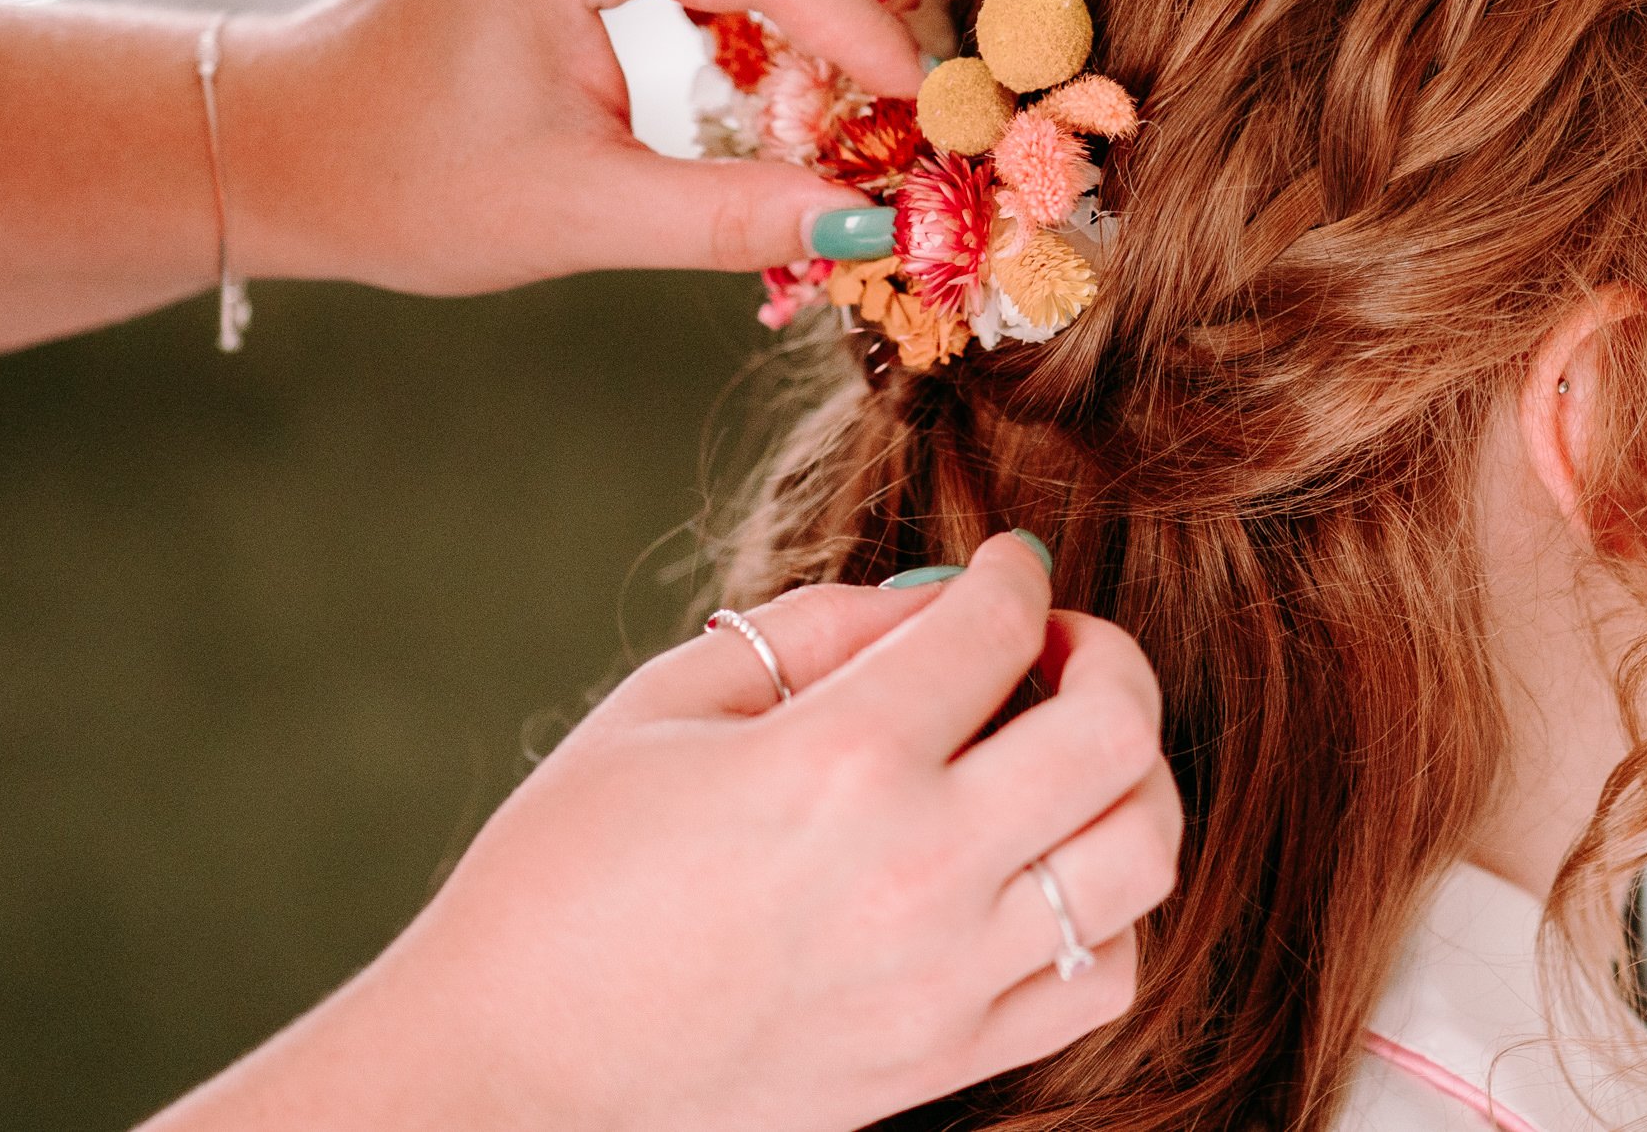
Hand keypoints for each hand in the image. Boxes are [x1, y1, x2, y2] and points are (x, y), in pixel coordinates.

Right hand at [143, 533, 1179, 1131]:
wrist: (503, 1077)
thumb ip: (819, 627)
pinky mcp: (947, 1060)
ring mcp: (947, 979)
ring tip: (1064, 755)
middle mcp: (920, 869)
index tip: (1005, 570)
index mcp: (839, 760)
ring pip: (1142, 857)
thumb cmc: (559, 875)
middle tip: (1059, 648)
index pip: (1000, 628)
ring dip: (1128, 778)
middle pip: (1119, 733)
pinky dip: (1107, 910)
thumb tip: (938, 599)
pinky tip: (1040, 870)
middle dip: (1110, 656)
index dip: (1016, 573)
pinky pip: (1105, 978)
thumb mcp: (664, 702)